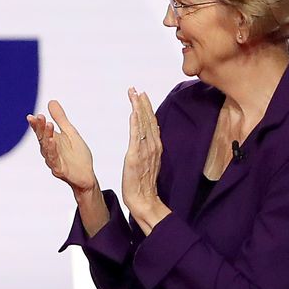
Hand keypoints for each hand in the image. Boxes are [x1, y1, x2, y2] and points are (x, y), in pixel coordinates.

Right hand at [26, 100, 98, 194]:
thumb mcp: (70, 132)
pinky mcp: (59, 169)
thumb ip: (60, 119)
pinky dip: (52, 150)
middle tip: (39, 116)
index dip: (36, 124)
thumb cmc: (77, 155)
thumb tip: (51, 101)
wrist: (86, 175)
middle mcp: (49, 151)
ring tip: (48, 124)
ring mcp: (53, 161)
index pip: (41, 131)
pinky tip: (52, 140)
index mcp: (51, 141)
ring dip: (46, 136)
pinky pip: (54, 159)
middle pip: (42, 138)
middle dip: (40, 127)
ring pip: (47, 147)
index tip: (32, 116)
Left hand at [120, 87, 169, 230]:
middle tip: (136, 89)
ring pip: (143, 123)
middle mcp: (153, 145)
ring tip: (134, 94)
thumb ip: (148, 148)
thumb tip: (146, 136)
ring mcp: (145, 150)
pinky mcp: (136, 155)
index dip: (147, 108)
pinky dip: (136, 122)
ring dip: (139, 107)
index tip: (142, 95)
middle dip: (142, 103)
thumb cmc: (143, 183)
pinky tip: (133, 111)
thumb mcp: (147, 162)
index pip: (151, 122)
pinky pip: (137, 135)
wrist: (143, 199)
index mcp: (155, 146)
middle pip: (148, 119)